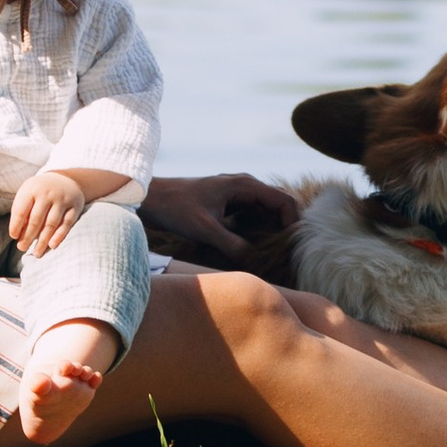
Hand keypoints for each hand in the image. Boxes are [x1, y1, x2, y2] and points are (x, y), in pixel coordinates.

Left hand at [8, 168, 86, 254]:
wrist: (64, 179)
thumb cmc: (40, 192)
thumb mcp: (28, 193)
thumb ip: (22, 210)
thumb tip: (19, 234)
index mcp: (32, 189)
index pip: (21, 211)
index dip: (16, 226)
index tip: (14, 237)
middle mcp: (47, 193)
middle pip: (36, 219)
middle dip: (28, 236)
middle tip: (22, 248)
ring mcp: (62, 199)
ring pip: (51, 224)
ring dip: (42, 241)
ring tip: (36, 253)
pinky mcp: (74, 206)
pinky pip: (66, 224)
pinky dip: (59, 236)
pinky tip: (52, 246)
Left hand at [138, 171, 298, 274]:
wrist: (153, 198)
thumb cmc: (177, 208)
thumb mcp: (205, 229)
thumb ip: (231, 244)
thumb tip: (255, 261)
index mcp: (244, 185)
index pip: (283, 200)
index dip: (293, 222)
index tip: (290, 246)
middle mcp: (245, 186)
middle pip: (278, 206)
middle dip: (284, 228)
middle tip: (283, 254)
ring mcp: (237, 195)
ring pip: (266, 213)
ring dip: (271, 231)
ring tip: (270, 255)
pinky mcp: (229, 205)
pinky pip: (252, 217)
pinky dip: (257, 231)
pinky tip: (252, 250)